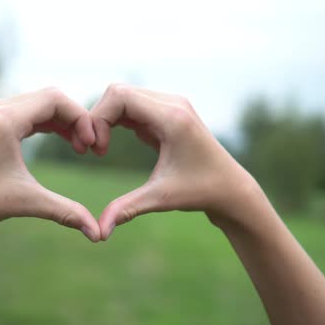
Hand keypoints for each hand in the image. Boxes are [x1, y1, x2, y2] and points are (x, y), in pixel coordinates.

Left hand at [0, 88, 100, 241]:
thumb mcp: (28, 202)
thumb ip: (66, 212)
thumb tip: (98, 233)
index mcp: (5, 120)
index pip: (55, 100)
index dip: (81, 118)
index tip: (92, 145)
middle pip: (50, 97)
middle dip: (74, 119)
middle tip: (88, 147)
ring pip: (38, 103)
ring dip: (62, 121)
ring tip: (78, 146)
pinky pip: (26, 111)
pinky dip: (46, 122)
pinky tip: (61, 139)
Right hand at [90, 84, 258, 239]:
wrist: (230, 188)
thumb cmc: (201, 192)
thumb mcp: (161, 199)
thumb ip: (127, 209)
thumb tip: (99, 233)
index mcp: (172, 117)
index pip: (120, 96)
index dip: (98, 118)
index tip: (96, 149)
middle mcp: (172, 103)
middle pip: (118, 92)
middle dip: (98, 118)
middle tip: (94, 150)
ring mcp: (170, 105)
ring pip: (123, 96)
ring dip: (105, 119)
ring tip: (100, 149)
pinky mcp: (166, 113)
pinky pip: (132, 106)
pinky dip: (115, 121)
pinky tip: (109, 145)